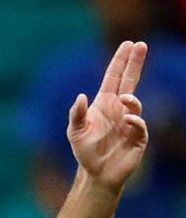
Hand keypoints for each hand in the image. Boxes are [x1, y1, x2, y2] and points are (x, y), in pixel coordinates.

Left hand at [67, 40, 149, 189]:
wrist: (96, 173)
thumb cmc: (85, 150)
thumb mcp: (74, 131)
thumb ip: (76, 114)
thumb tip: (81, 96)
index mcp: (105, 103)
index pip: (114, 77)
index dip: (120, 61)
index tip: (128, 44)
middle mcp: (120, 109)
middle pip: (130, 81)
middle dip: (135, 63)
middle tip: (141, 45)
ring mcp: (131, 121)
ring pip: (136, 103)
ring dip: (131, 99)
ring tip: (124, 100)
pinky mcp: (139, 137)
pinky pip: (140, 125)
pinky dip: (135, 121)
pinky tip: (128, 121)